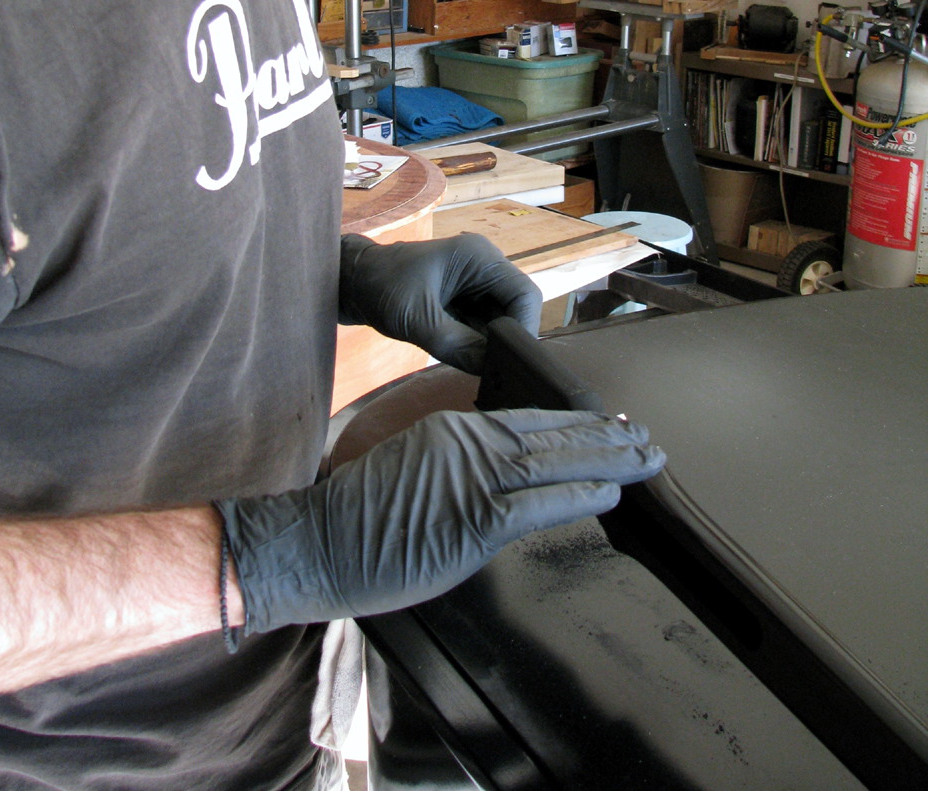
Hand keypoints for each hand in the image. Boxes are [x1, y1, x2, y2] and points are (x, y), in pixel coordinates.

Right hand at [217, 407, 664, 634]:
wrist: (312, 538)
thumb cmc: (353, 516)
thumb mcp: (409, 470)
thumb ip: (454, 467)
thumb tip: (492, 485)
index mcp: (451, 428)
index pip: (526, 419)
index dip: (572, 425)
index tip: (607, 426)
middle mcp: (467, 441)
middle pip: (550, 433)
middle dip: (603, 436)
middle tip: (645, 437)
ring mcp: (472, 476)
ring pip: (555, 460)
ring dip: (607, 460)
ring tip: (646, 457)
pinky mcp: (474, 517)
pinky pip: (540, 503)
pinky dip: (579, 495)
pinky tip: (610, 494)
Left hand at [339, 234, 541, 372]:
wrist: (351, 282)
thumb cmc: (379, 288)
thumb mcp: (416, 320)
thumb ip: (457, 346)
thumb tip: (492, 370)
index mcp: (479, 258)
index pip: (525, 295)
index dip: (524, 330)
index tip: (510, 363)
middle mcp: (484, 267)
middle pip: (517, 310)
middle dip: (507, 341)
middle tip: (496, 374)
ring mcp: (475, 283)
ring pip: (502, 321)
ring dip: (492, 346)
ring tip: (480, 371)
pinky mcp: (465, 300)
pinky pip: (484, 326)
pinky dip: (479, 345)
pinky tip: (469, 362)